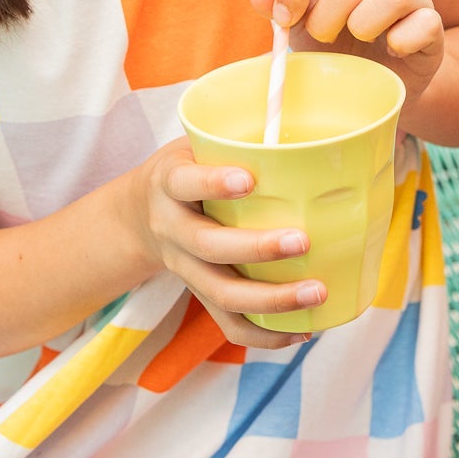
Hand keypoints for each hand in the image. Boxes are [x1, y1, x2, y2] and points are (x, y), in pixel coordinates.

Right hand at [130, 139, 322, 349]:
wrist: (140, 215)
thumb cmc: (190, 167)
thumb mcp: (198, 142)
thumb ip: (238, 137)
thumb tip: (307, 122)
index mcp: (169, 184)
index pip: (185, 183)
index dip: (213, 183)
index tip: (248, 179)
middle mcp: (172, 229)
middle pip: (208, 247)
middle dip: (257, 248)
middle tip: (302, 241)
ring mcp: (184, 269)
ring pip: (222, 294)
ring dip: (272, 299)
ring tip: (318, 292)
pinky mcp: (199, 295)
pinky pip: (229, 325)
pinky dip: (266, 335)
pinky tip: (303, 331)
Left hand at [250, 0, 443, 107]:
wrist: (384, 82)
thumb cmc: (342, 47)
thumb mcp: (304, 27)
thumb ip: (280, 6)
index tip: (283, 20)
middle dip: (325, 20)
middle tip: (324, 38)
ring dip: (363, 27)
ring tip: (360, 40)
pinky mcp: (434, 24)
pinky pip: (421, 25)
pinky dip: (400, 42)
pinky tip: (390, 52)